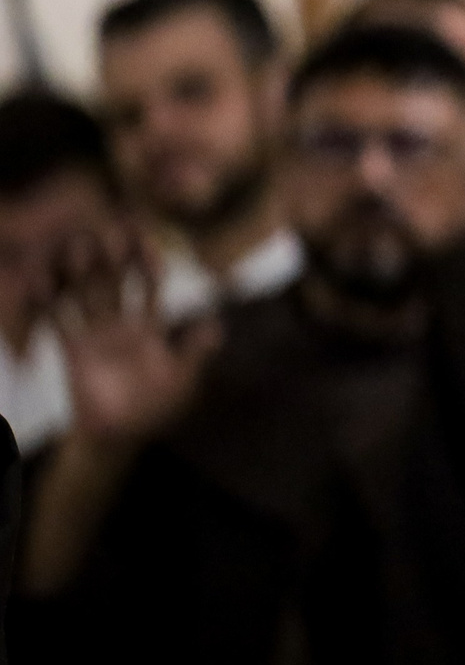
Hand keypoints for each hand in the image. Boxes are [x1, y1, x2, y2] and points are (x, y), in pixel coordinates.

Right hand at [24, 220, 222, 594]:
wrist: (121, 433)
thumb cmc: (155, 405)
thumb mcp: (181, 378)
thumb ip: (195, 352)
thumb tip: (217, 327)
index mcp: (149, 325)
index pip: (149, 286)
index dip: (149, 264)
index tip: (150, 241)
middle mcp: (121, 323)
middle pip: (116, 283)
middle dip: (114, 259)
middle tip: (112, 231)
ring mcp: (96, 334)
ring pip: (87, 295)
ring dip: (83, 274)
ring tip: (80, 248)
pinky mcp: (73, 350)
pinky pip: (61, 323)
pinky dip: (53, 304)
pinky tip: (46, 284)